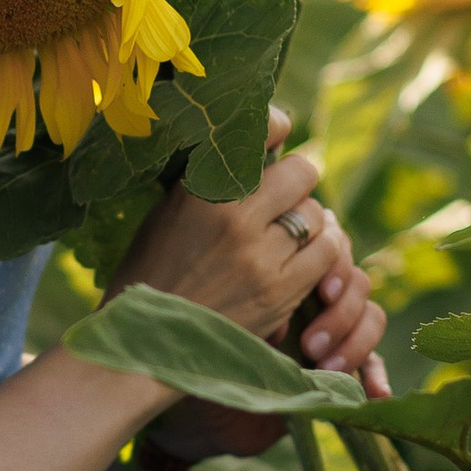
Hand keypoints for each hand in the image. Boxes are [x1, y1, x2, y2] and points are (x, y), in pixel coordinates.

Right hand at [112, 109, 389, 401]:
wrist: (145, 343)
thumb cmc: (152, 273)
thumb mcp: (167, 213)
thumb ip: (210, 182)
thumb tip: (258, 151)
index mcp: (199, 189)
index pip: (263, 131)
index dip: (279, 126)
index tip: (278, 132)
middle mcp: (233, 216)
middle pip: (302, 172)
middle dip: (297, 181)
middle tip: (286, 194)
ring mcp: (259, 255)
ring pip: (317, 214)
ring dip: (308, 221)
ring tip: (289, 233)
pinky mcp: (280, 291)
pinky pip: (326, 252)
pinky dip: (320, 251)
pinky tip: (301, 258)